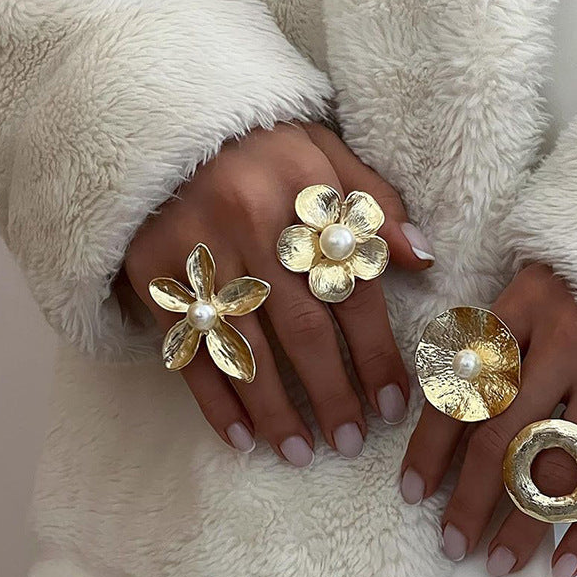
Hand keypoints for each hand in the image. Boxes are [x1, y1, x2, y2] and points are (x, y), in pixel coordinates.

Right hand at [123, 122, 433, 464]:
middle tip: (349, 443)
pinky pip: (186, 351)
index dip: (376, 354)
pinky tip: (241, 439)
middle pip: (301, 332)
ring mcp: (197, 260)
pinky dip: (214, 401)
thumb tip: (422, 259)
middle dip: (330, 394)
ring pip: (245, 352)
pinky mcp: (153, 281)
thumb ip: (372, 204)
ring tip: (300, 454)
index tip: (392, 405)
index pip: (352, 292)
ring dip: (275, 411)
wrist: (162, 122)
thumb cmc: (257, 144)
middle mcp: (250, 233)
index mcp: (301, 201)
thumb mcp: (323, 152)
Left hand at [401, 264, 576, 576]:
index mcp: (524, 305)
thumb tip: (440, 421)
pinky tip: (564, 562)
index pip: (463, 388)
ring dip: (523, 525)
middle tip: (452, 542)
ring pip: (558, 469)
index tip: (413, 490)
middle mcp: (570, 339)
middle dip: (469, 500)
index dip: (430, 447)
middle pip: (502, 438)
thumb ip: (491, 346)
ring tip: (498, 562)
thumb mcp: (531, 296)